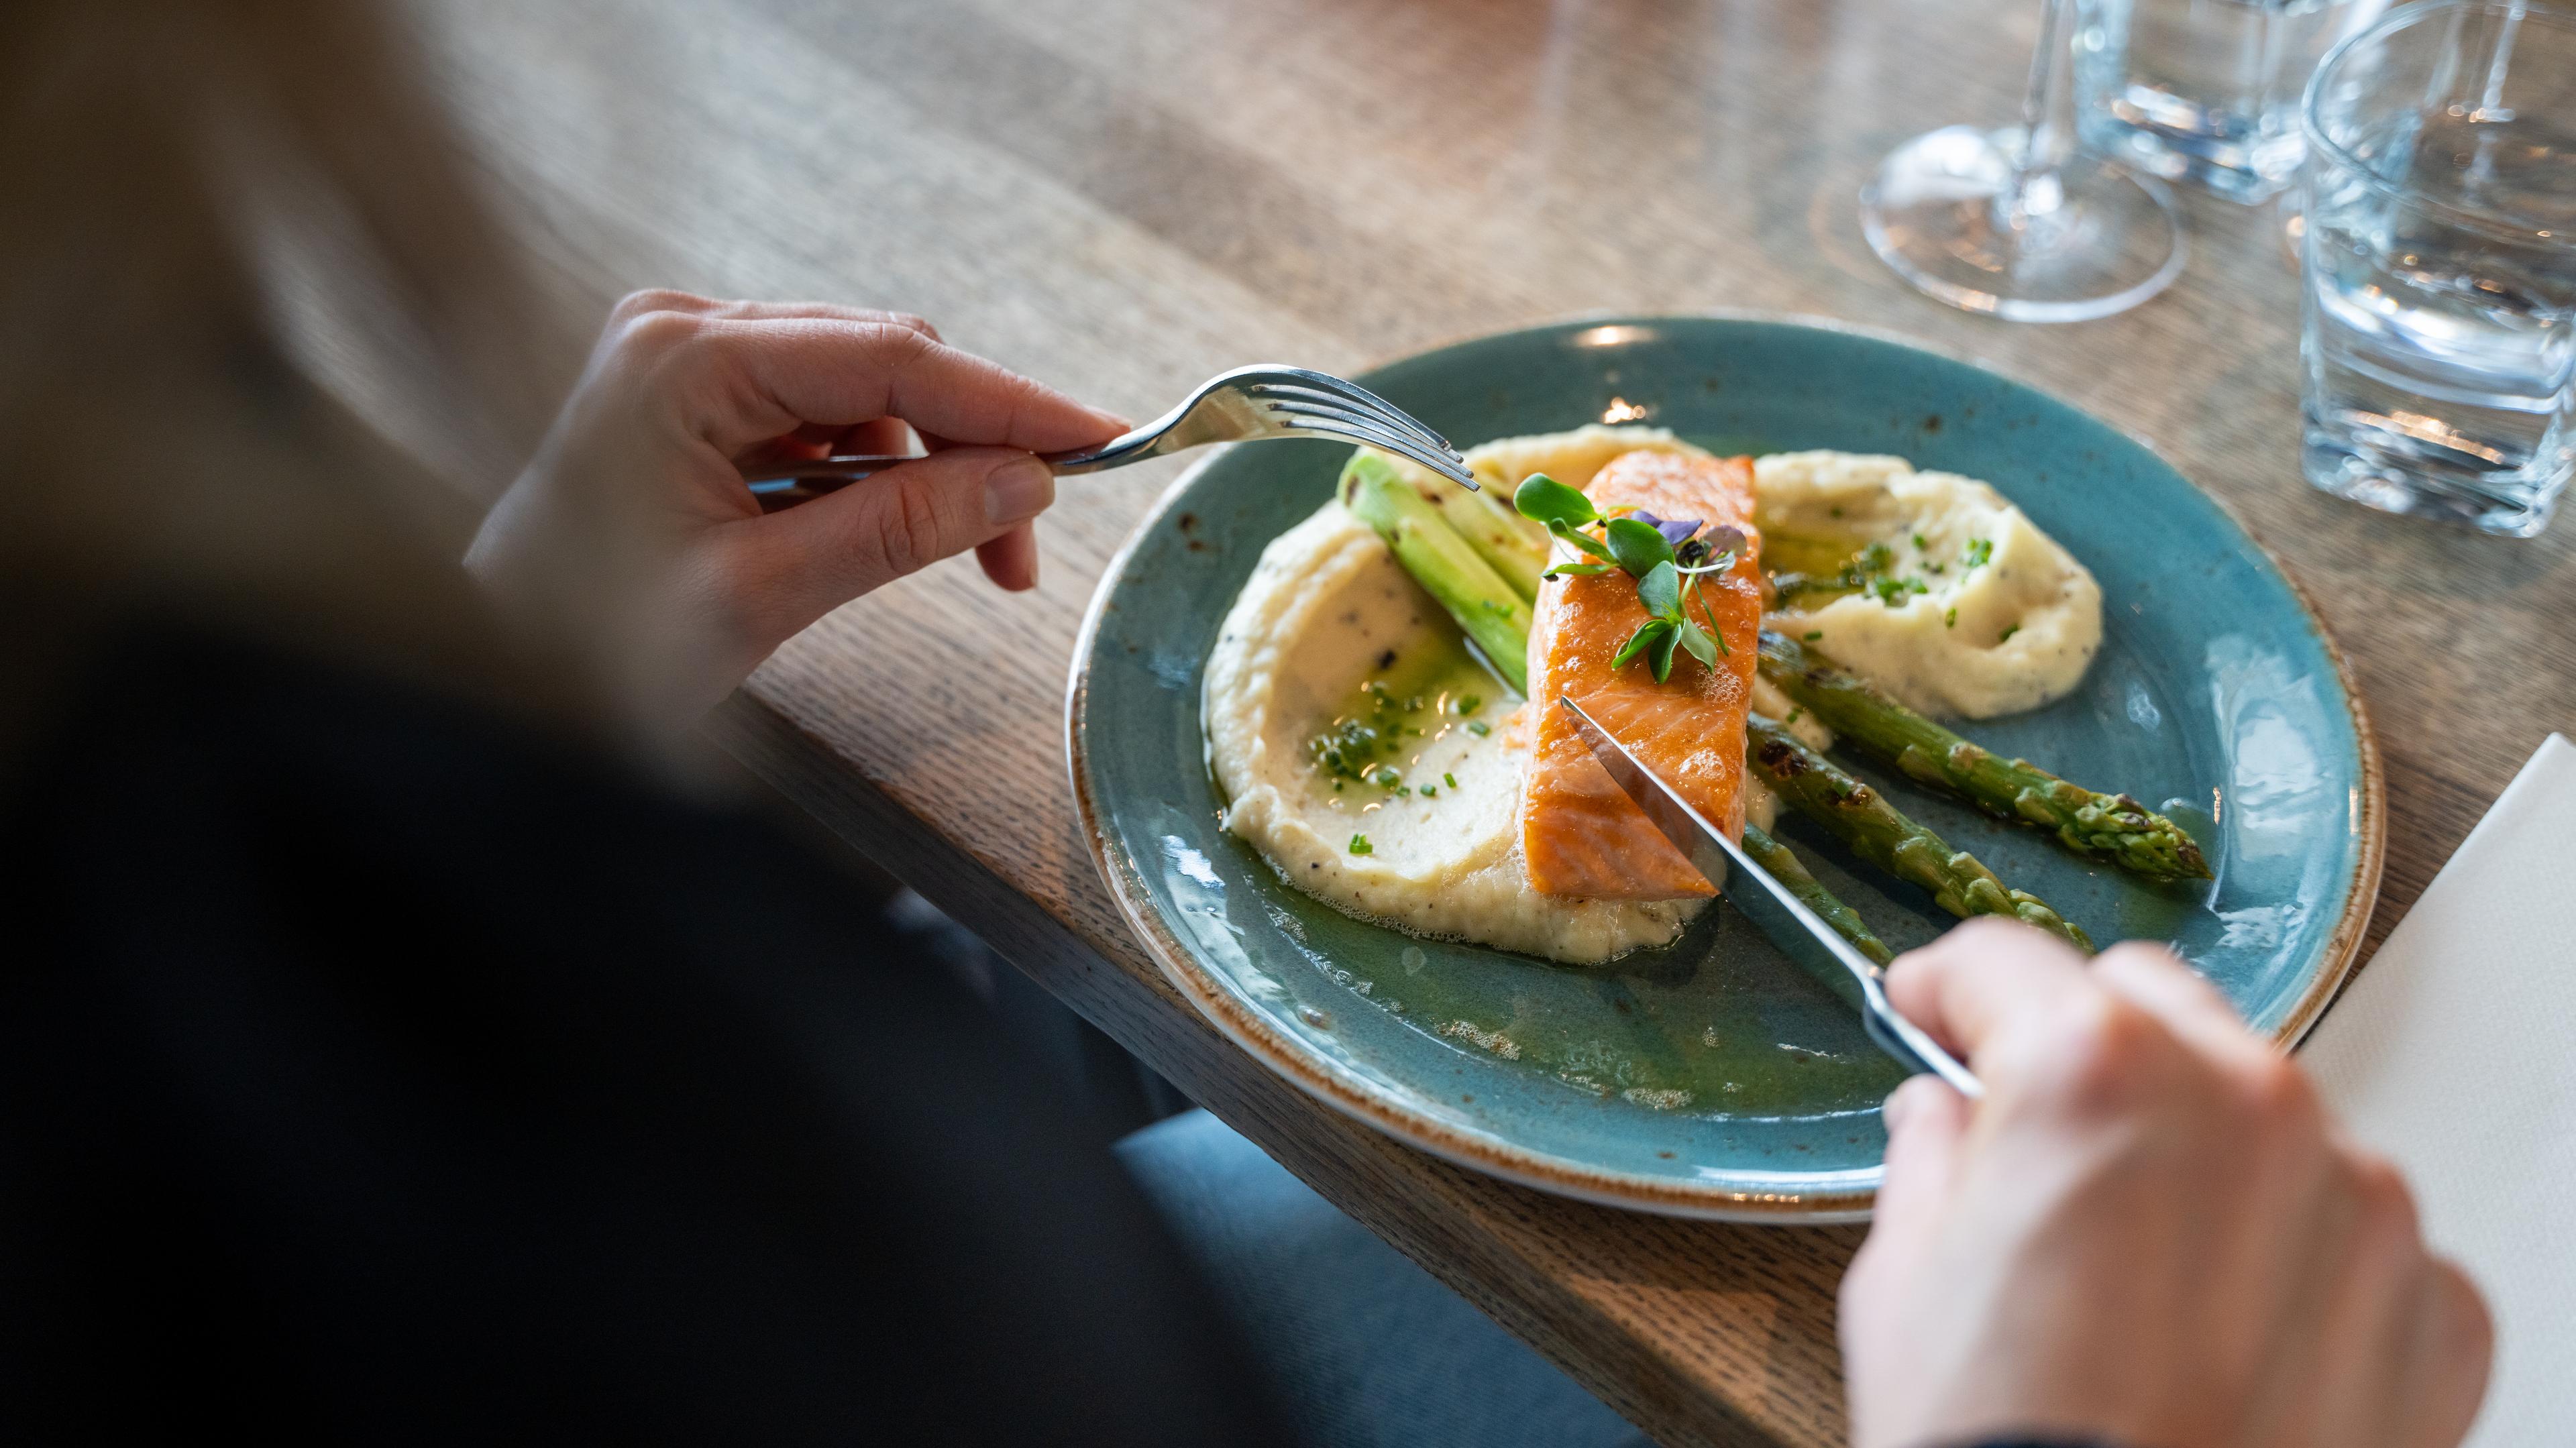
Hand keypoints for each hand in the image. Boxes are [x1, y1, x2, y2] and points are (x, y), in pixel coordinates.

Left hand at [467, 292, 1122, 724]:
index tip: (1099, 436)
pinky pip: (820, 412)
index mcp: (684, 363)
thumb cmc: (586, 643)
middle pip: (884, 362)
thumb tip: (1021, 483)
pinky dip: (872, 472)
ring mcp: (682, 355)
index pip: (891, 359)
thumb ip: (899, 530)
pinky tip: (878, 531)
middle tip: (1023, 552)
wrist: (487, 670)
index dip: (1008, 400)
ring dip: (927, 467)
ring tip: (966, 557)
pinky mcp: (691, 391)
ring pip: (862, 387)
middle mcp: (681, 331)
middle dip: (970, 448)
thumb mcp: (761, 596)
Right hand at [1841, 920, 2490, 1447]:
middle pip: (2153, 1003)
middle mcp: (2251, 1107)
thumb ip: (1933, 1164)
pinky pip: (2353, 1234)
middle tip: (2034, 1138)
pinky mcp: (2431, 1304)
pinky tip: (2224, 1337)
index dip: (1948, 989)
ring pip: (2265, 1111)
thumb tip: (1950, 1126)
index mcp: (2095, 1073)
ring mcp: (2363, 1204)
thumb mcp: (1902, 1288)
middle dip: (2085, 1049)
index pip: (2006, 961)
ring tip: (2138, 1268)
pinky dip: (2293, 1261)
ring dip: (2201, 1151)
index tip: (1937, 1012)